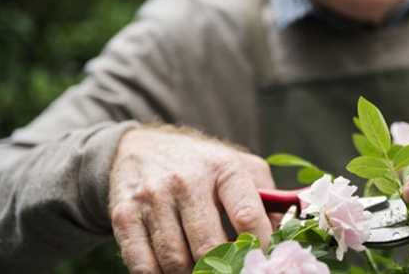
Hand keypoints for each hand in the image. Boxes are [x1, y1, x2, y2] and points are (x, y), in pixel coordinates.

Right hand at [108, 125, 274, 273]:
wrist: (141, 147)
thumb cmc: (201, 164)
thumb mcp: (240, 167)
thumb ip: (268, 199)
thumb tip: (284, 236)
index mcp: (223, 168)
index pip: (248, 216)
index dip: (258, 246)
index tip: (260, 258)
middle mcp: (187, 181)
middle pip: (209, 247)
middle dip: (223, 268)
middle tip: (228, 269)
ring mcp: (153, 198)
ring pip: (176, 261)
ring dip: (191, 273)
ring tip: (202, 268)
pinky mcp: (124, 215)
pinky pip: (143, 265)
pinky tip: (172, 268)